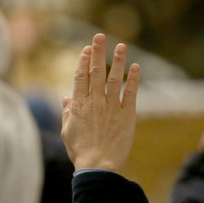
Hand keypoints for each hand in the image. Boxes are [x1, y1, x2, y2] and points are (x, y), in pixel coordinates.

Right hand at [61, 34, 139, 171]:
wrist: (98, 166)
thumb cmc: (80, 150)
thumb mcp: (67, 131)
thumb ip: (68, 112)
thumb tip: (67, 97)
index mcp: (79, 105)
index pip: (80, 77)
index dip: (83, 61)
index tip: (86, 49)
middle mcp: (95, 102)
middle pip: (96, 72)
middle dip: (98, 52)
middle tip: (100, 36)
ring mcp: (112, 107)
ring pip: (114, 79)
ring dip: (117, 60)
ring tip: (121, 46)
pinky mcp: (127, 115)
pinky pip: (130, 93)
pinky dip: (133, 79)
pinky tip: (135, 67)